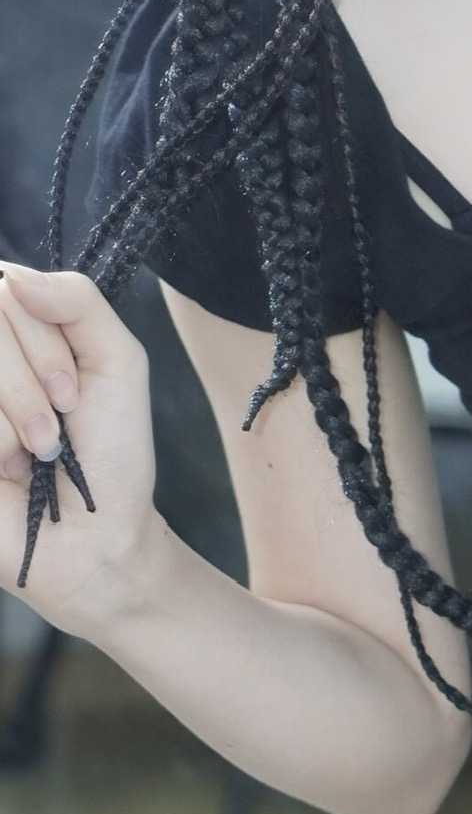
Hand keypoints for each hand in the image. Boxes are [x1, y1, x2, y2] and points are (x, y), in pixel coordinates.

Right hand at [0, 267, 161, 634]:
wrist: (95, 539)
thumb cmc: (111, 450)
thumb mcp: (117, 359)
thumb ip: (77, 300)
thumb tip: (12, 275)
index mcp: (15, 331)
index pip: (4, 286)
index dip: (41, 339)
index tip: (74, 390)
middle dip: (36, 376)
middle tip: (58, 424)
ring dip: (19, 415)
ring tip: (36, 453)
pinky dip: (0, 444)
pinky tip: (9, 472)